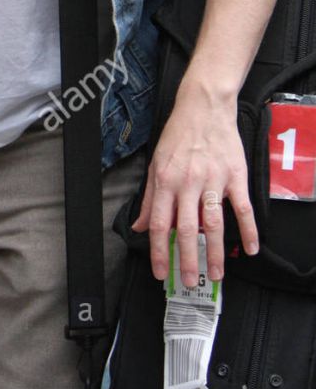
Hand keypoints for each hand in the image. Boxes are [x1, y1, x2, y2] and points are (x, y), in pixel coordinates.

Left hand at [131, 79, 258, 285]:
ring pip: (213, 223)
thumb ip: (149, 197)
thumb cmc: (179, 135)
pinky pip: (242, 208)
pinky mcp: (235, 175)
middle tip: (188, 281)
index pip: (157, 223)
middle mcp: (187, 182)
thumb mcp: (155, 163)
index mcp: (165, 180)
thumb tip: (139, 224)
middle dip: (186, 260)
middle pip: (186, 229)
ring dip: (215, 252)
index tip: (161, 272)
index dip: (158, 251)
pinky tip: (250, 248)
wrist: (203, 107)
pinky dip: (248, 230)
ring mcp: (213, 179)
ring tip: (215, 273)